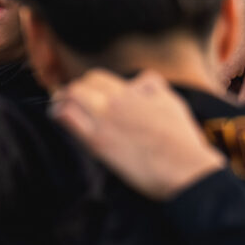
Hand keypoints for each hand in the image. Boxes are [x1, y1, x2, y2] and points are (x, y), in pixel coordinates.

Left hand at [51, 71, 224, 200]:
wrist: (185, 168)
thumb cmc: (183, 142)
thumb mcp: (173, 104)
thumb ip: (155, 89)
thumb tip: (141, 82)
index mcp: (139, 89)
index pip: (104, 77)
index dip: (93, 86)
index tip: (89, 96)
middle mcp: (121, 99)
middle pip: (87, 82)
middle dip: (77, 90)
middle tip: (71, 102)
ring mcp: (108, 118)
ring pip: (73, 93)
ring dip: (64, 98)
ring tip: (59, 107)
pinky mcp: (99, 141)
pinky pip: (68, 116)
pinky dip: (59, 113)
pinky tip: (59, 117)